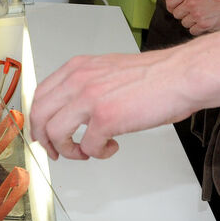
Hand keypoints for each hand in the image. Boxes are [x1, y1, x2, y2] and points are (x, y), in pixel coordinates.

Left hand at [28, 50, 195, 161]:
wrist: (180, 76)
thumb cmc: (154, 75)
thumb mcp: (108, 69)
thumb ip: (87, 83)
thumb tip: (74, 108)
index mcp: (78, 67)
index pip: (41, 94)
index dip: (39, 118)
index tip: (44, 132)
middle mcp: (79, 80)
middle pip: (40, 114)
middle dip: (45, 139)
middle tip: (57, 151)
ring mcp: (90, 99)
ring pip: (55, 132)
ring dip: (69, 150)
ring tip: (85, 152)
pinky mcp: (106, 118)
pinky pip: (88, 147)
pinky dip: (98, 153)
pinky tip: (111, 147)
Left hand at [163, 0, 219, 35]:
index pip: (169, 2)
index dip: (172, 6)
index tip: (179, 7)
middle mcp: (191, 2)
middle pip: (176, 14)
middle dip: (183, 14)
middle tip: (194, 11)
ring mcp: (197, 14)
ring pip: (184, 23)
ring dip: (191, 21)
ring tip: (201, 15)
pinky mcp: (204, 25)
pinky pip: (192, 31)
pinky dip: (197, 29)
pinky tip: (204, 22)